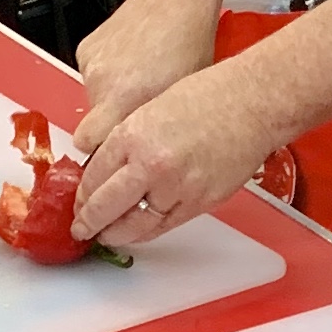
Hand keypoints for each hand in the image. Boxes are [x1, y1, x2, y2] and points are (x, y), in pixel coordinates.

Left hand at [72, 60, 277, 248]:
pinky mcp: (199, 202)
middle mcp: (151, 165)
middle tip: (80, 227)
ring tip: (105, 235)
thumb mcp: (151, 108)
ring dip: (115, 233)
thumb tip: (107, 167)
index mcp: (133, 135)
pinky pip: (164, 226)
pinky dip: (146, 232)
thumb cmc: (210, 96)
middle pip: (105, 205)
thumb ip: (128, 140)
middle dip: (88, 221)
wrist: (253, 103)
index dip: (82, 194)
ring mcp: (176, 188)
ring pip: (134, 224)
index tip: (78, 201)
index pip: (94, 175)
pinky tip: (136, 232)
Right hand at [74, 0, 220, 156]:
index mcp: (123, 101)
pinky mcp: (85, 48)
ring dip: (111, 96)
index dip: (101, 150)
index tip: (114, 151)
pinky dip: (108, 74)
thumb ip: (152, 128)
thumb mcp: (178, 99)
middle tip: (134, 114)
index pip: (89, 144)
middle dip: (108, 125)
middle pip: (91, 124)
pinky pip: (92, 74)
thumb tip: (142, 151)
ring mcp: (90, 65)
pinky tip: (133, 61)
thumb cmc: (189, 46)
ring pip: (93, 98)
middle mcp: (100, 85)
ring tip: (140, 80)